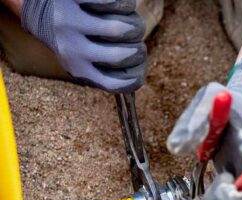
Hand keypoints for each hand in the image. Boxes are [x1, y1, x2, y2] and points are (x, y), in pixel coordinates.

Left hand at [21, 0, 146, 92]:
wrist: (36, 5)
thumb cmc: (68, 34)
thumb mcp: (79, 58)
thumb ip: (102, 69)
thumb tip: (134, 76)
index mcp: (78, 68)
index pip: (114, 83)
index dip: (135, 77)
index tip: (139, 65)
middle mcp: (72, 49)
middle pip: (121, 56)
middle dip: (138, 48)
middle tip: (137, 40)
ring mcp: (70, 22)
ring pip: (118, 29)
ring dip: (133, 23)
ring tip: (130, 19)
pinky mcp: (73, 0)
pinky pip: (110, 2)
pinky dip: (122, 4)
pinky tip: (118, 5)